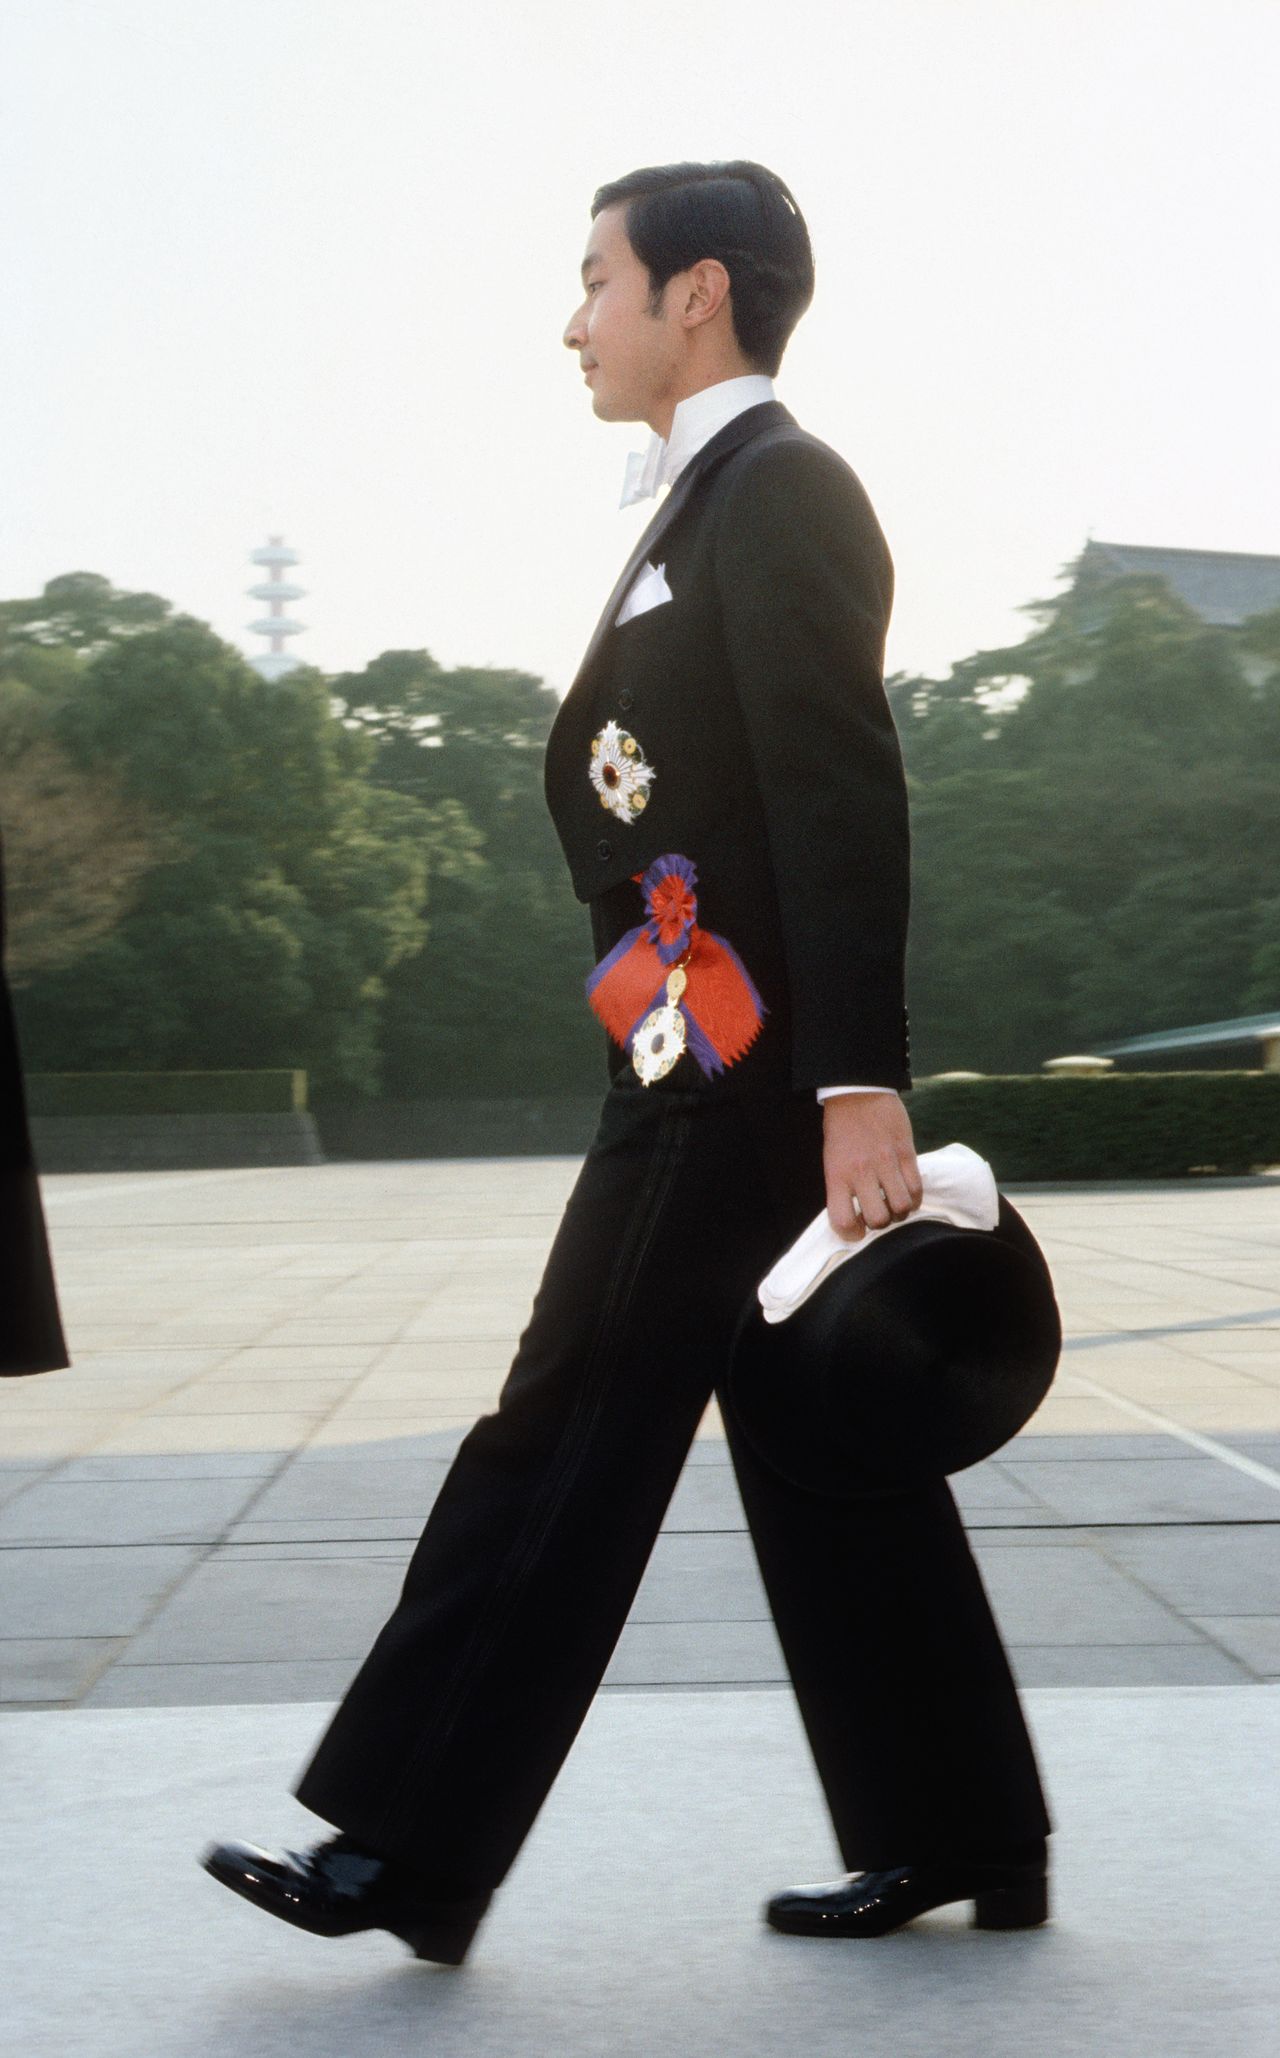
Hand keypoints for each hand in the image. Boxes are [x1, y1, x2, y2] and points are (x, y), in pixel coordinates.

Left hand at [822, 1091, 922, 1241]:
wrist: (858, 1091)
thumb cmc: (842, 1127)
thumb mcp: (831, 1159)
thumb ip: (842, 1187)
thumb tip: (854, 1215)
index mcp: (837, 1175)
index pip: (843, 1219)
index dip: (851, 1235)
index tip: (856, 1232)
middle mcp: (861, 1172)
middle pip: (878, 1219)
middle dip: (880, 1224)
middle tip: (879, 1214)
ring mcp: (886, 1163)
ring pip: (901, 1207)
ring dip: (900, 1213)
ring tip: (895, 1204)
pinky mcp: (906, 1154)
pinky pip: (917, 1189)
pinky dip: (914, 1198)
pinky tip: (907, 1193)